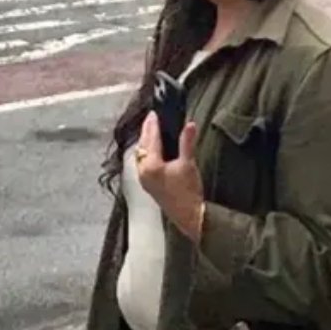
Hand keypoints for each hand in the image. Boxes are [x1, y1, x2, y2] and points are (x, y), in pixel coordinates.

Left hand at [135, 112, 205, 241]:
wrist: (189, 216)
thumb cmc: (188, 192)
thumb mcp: (188, 164)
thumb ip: (187, 143)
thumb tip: (190, 124)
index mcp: (151, 165)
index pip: (151, 140)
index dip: (153, 125)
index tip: (154, 114)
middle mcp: (143, 172)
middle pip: (142, 146)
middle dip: (146, 132)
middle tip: (150, 118)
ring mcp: (144, 180)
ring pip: (140, 155)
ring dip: (145, 142)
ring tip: (150, 131)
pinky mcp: (148, 185)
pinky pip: (142, 163)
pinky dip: (146, 152)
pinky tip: (151, 150)